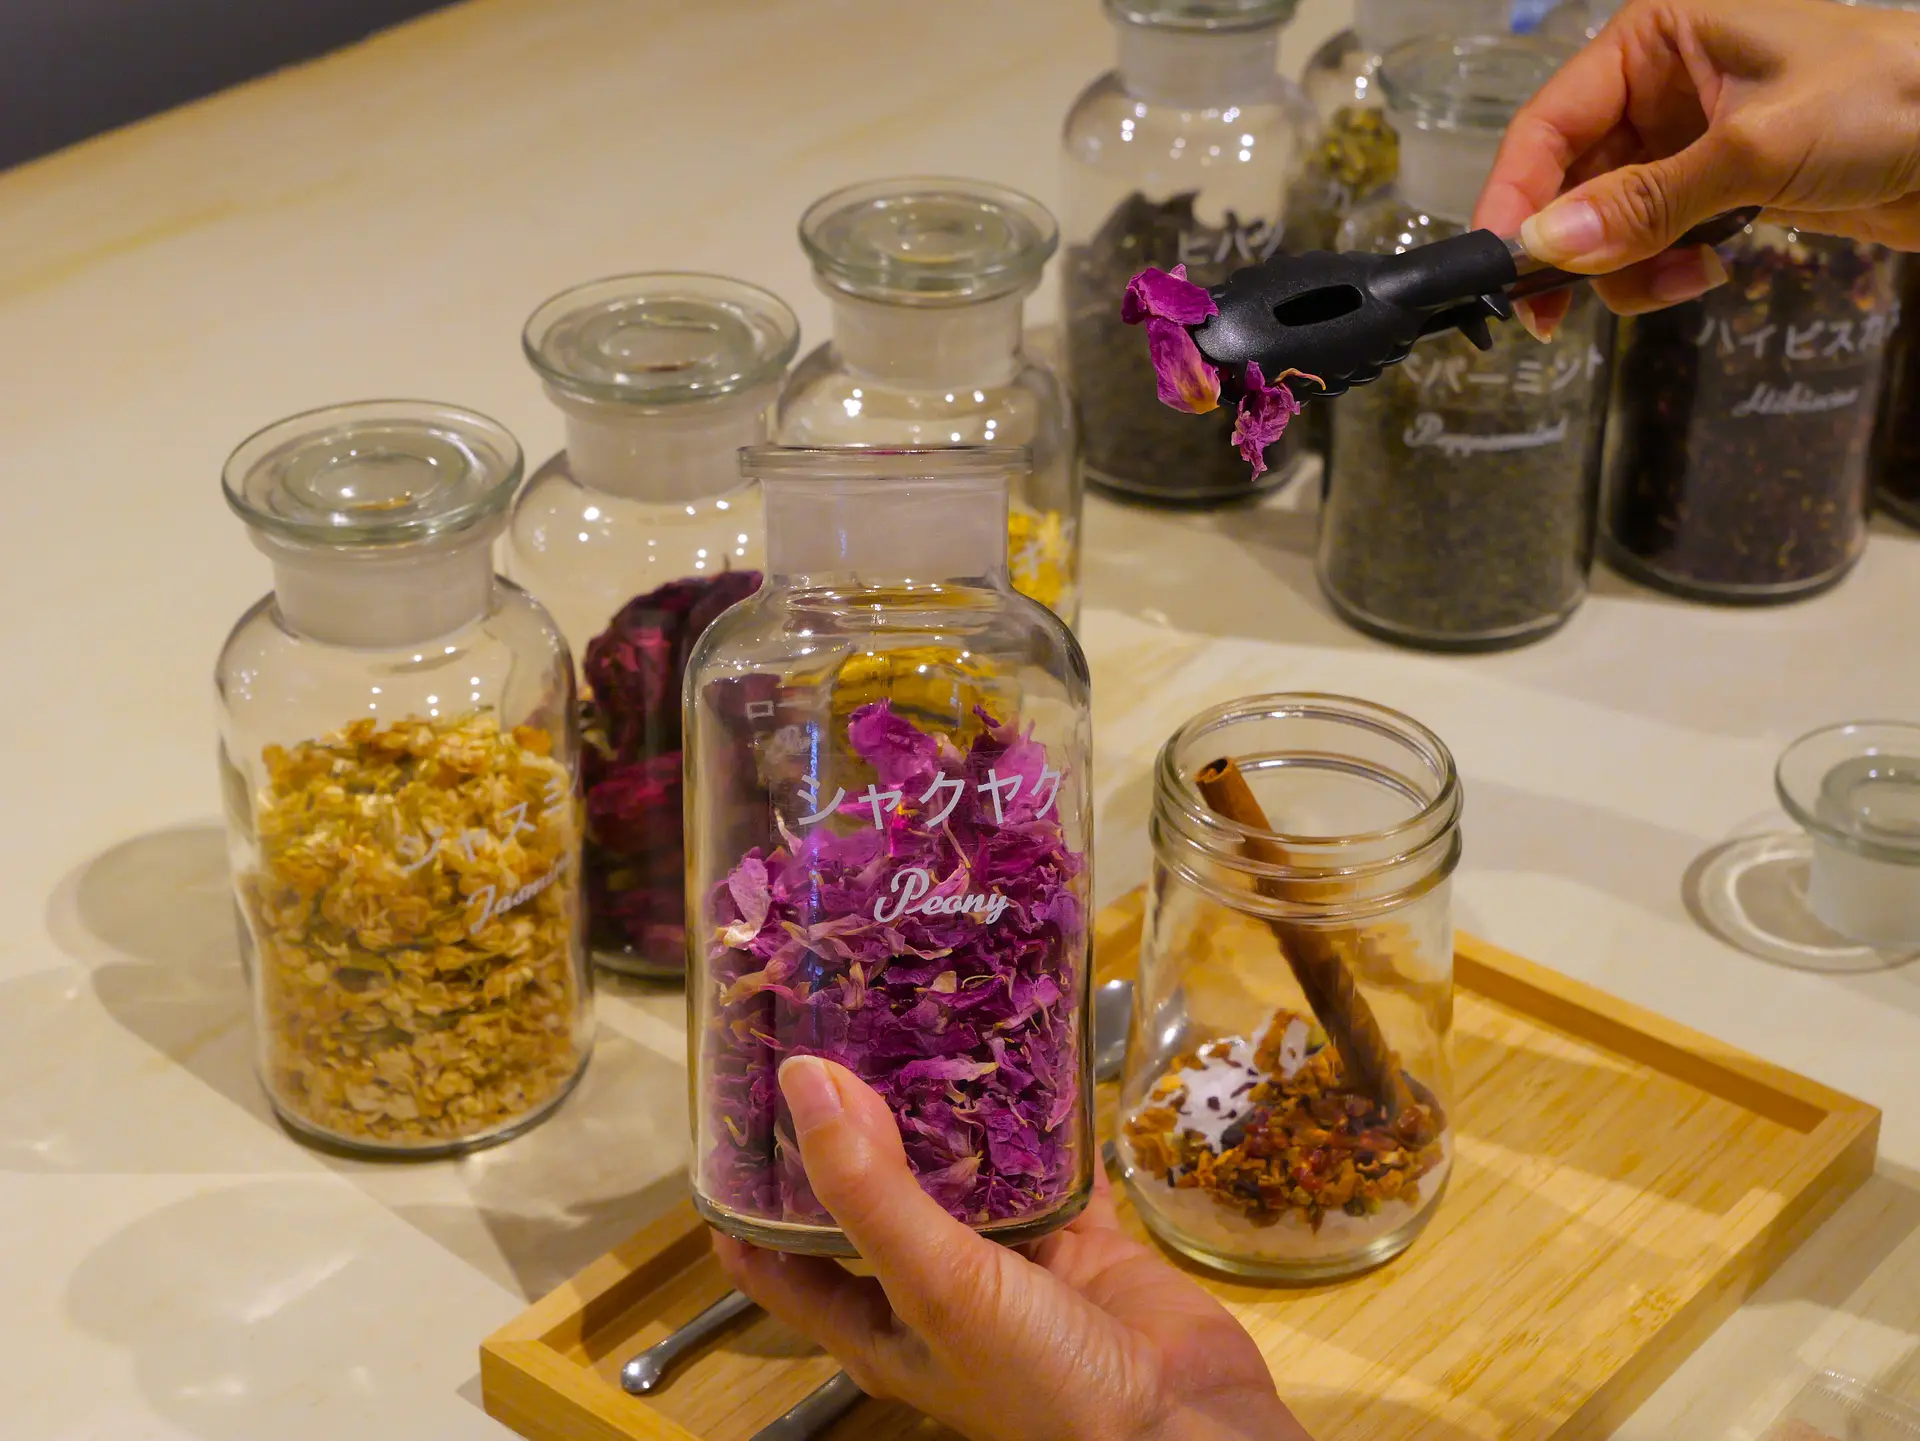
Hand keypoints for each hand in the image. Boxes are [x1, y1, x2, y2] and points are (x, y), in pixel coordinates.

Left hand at [713, 1056, 1308, 1440]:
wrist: (1184, 1427)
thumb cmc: (1039, 1377)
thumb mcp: (936, 1285)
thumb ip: (869, 1188)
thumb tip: (801, 1080)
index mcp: (875, 1323)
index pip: (777, 1258)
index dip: (744, 1196)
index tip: (726, 1108)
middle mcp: (932, 1289)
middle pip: (872, 1196)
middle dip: (851, 1124)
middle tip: (828, 1031)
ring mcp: (1009, 1264)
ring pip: (963, 1172)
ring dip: (944, 1109)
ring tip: (916, 1022)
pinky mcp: (1079, 1242)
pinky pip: (1051, 1166)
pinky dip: (1040, 1116)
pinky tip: (1026, 1054)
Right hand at [1473, 0, 1919, 334]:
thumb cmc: (1884, 101)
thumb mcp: (1755, 149)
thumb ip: (1645, 203)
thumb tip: (1544, 249)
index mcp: (1654, 39)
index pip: (1548, 123)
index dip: (1515, 197)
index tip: (1496, 267)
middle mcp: (1657, 84)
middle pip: (1568, 180)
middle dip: (1572, 246)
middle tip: (1556, 315)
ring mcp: (1684, 139)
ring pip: (1604, 221)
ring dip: (1623, 268)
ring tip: (1679, 281)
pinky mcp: (1711, 186)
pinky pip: (1649, 239)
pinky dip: (1659, 269)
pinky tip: (1704, 272)